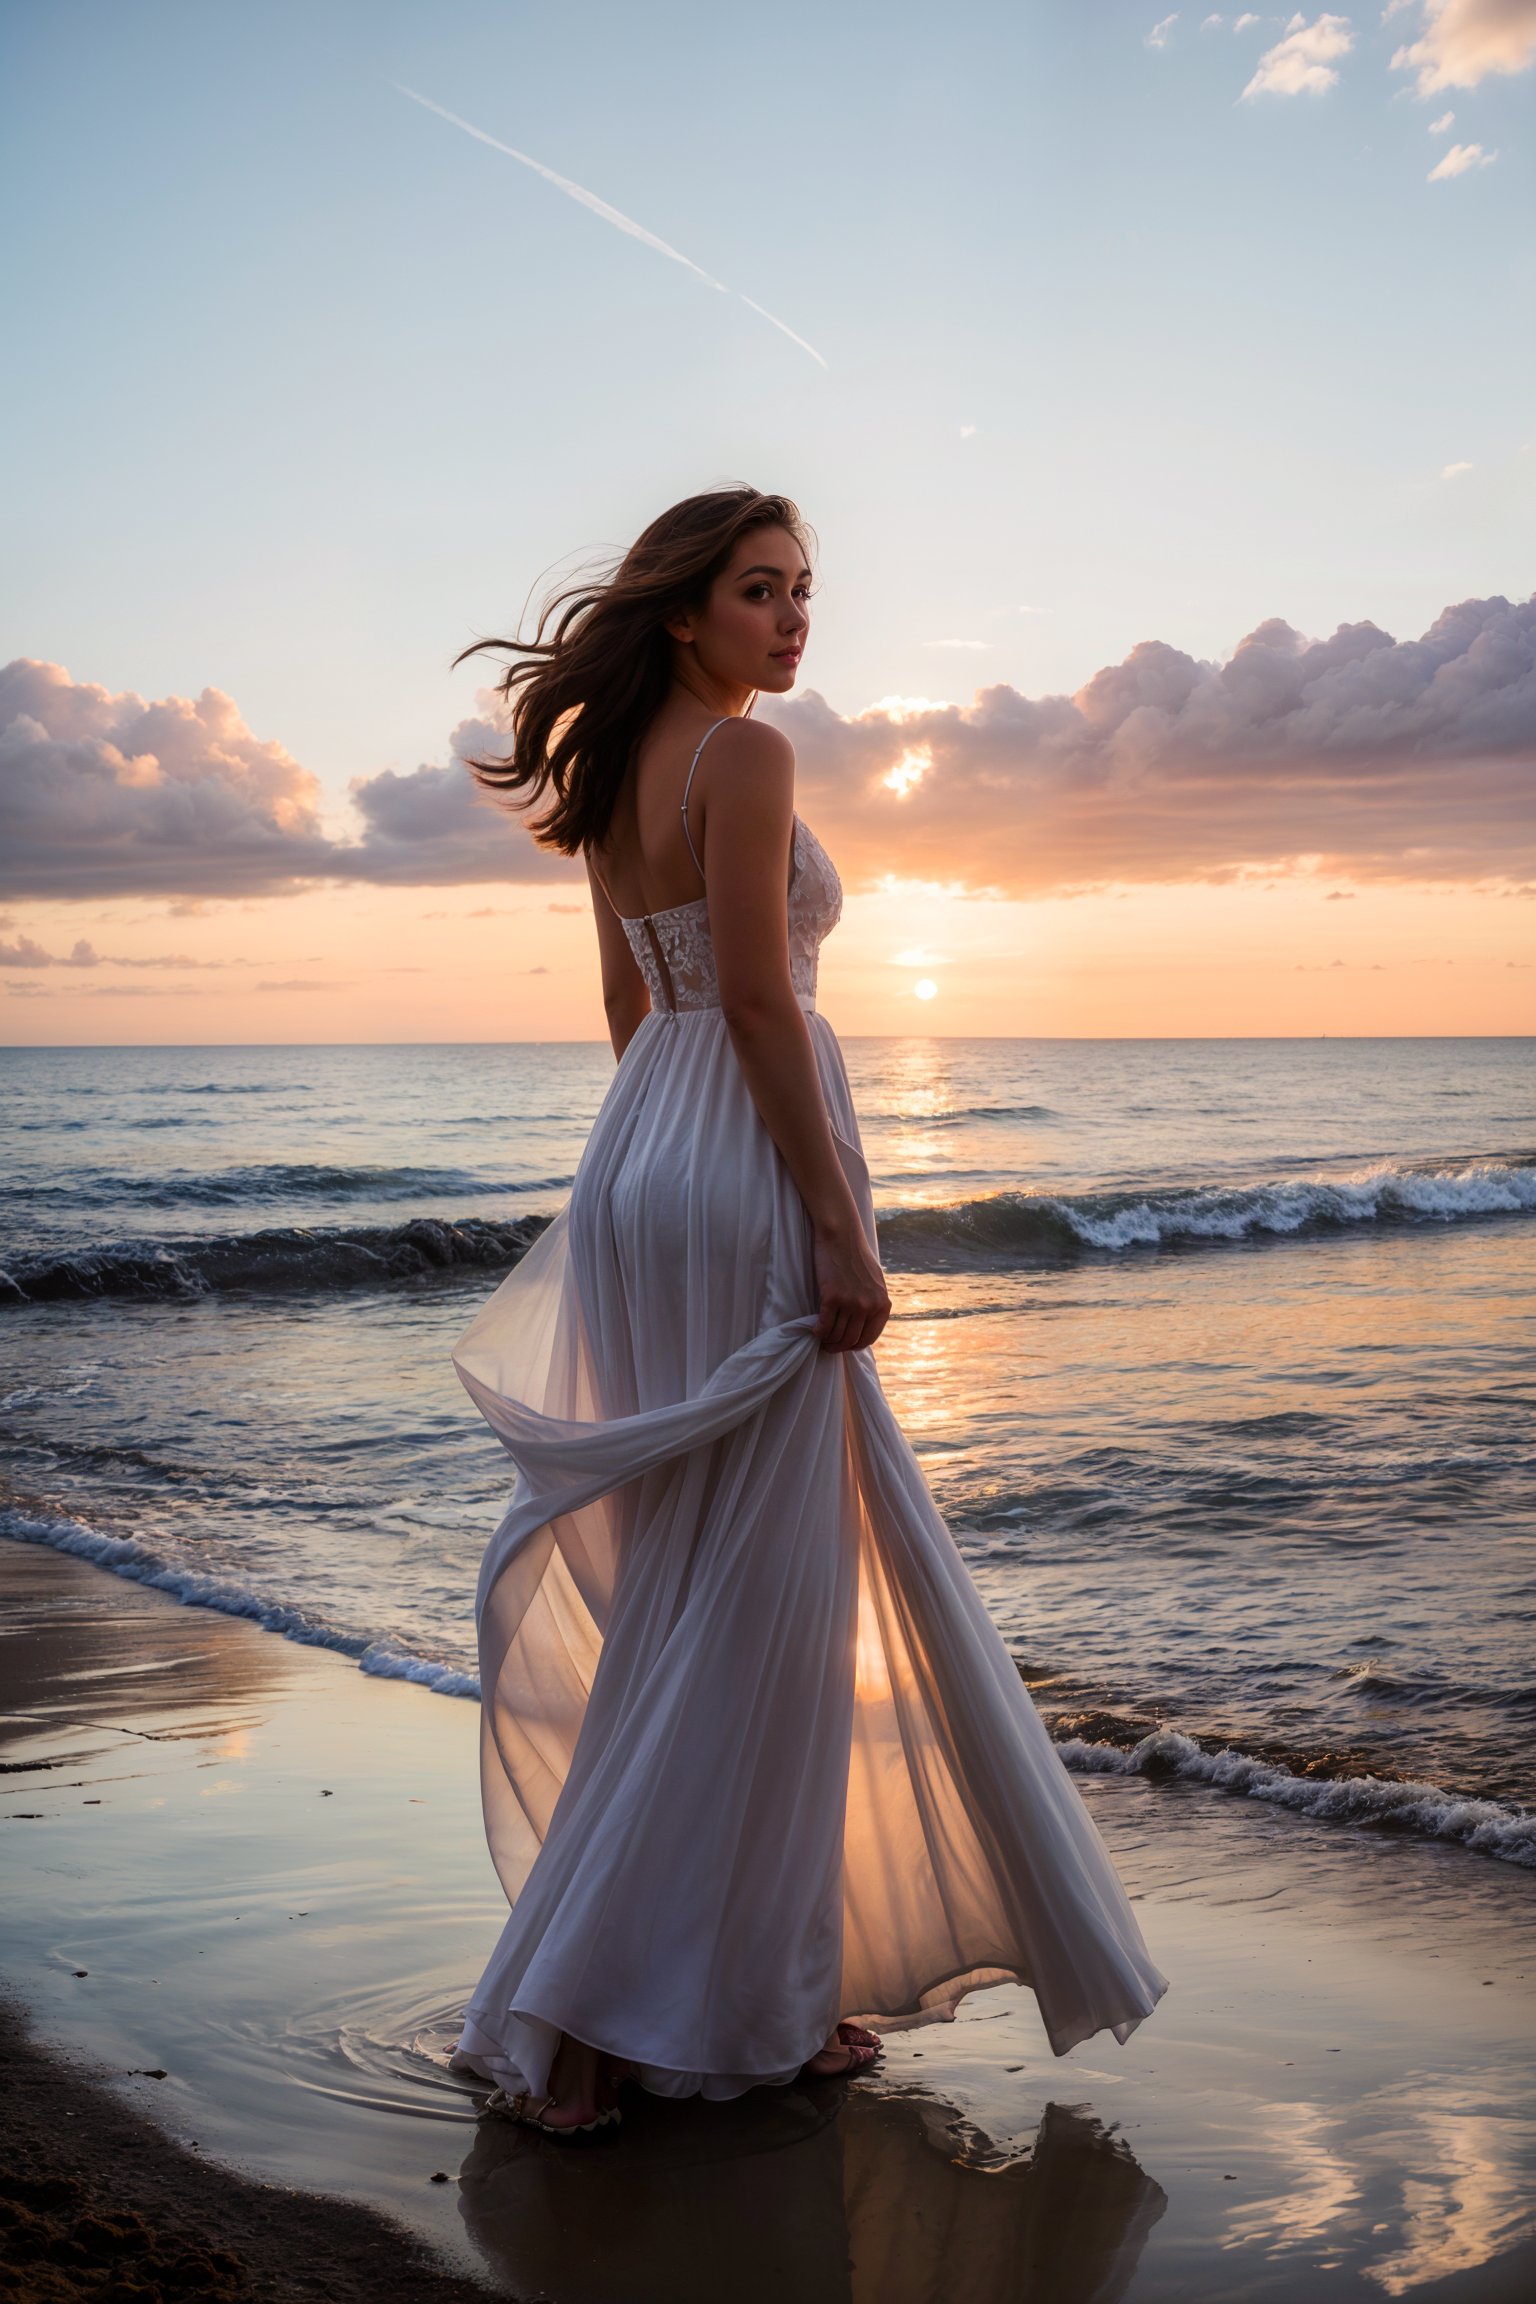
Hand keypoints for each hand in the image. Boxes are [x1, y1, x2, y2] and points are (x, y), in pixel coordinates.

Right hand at [813, 1222, 890, 1353]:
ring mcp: (851, 1303)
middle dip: (838, 1346)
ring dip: (827, 1340)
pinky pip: (824, 1325)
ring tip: (821, 1338)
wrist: (842, 1235)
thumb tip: (865, 1322)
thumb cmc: (856, 1255)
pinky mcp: (833, 1298)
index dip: (854, 1345)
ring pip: (837, 1335)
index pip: (869, 1338)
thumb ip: (874, 1302)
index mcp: (883, 1304)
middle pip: (851, 1340)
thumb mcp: (875, 1281)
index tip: (844, 1344)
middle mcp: (869, 1306)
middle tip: (828, 1346)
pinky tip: (814, 1329)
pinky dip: (818, 1331)